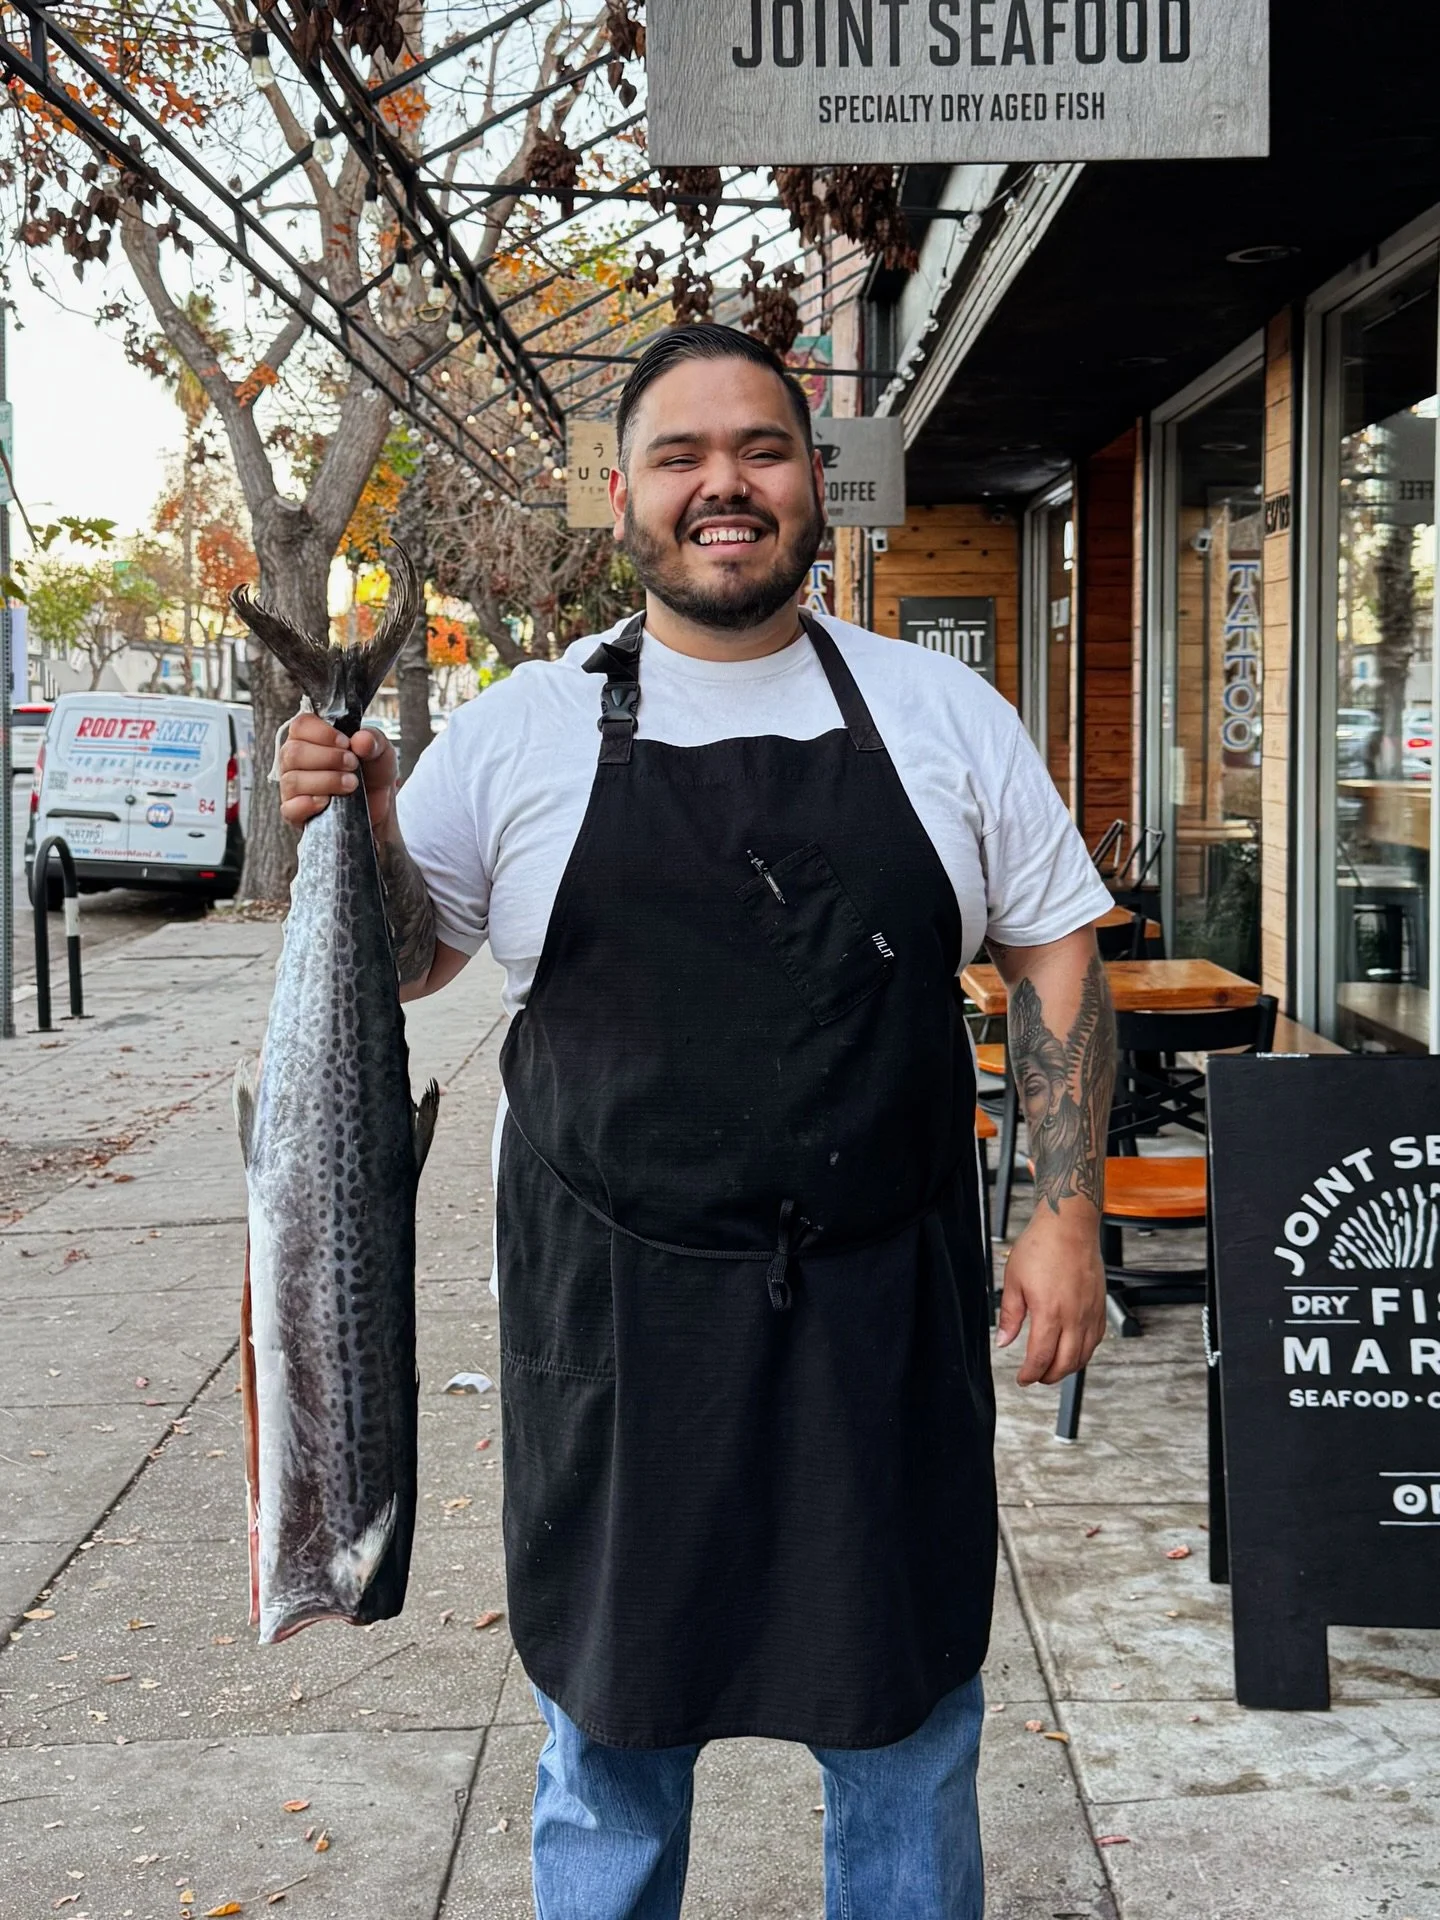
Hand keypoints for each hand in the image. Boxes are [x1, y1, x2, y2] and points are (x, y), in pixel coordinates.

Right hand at [279, 711, 396, 834]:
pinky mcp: (295, 812)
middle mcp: (295, 760)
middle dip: (328, 758)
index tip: (346, 743)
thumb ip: (374, 741)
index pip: (301, 725)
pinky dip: (308, 804)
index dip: (323, 733)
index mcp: (310, 737)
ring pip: (293, 780)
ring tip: (351, 785)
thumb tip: (361, 740)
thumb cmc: (373, 774)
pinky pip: (290, 808)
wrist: (379, 807)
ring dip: (326, 781)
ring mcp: (292, 787)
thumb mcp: (381, 752)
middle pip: (293, 752)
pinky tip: (327, 802)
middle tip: (353, 765)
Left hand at [995, 1207, 1106, 1385]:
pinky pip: (1096, 1340)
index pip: (1041, 1357)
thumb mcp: (1014, 1281)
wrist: (1069, 1226)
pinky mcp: (1100, 1306)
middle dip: (1048, 1377)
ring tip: (1052, 1368)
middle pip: (1065, 1363)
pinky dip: (1084, 1352)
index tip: (1022, 1378)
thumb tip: (1004, 1342)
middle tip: (1035, 1377)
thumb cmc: (1041, 1246)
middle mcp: (1074, 1316)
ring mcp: (1090, 1312)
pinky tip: (1073, 1350)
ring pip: (1084, 1355)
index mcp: (1050, 1312)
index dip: (1030, 1374)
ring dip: (1067, 1368)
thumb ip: (1010, 1316)